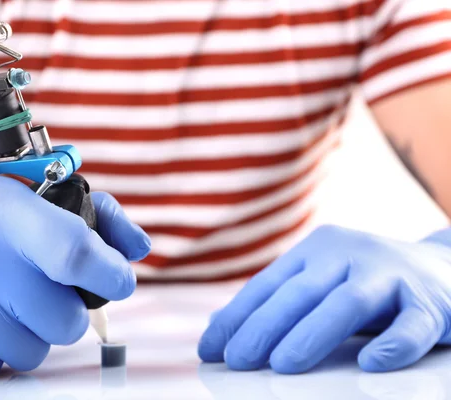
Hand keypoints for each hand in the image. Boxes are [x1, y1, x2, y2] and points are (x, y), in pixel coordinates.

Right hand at [0, 176, 149, 379]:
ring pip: (36, 350)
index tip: (119, 281)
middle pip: (66, 317)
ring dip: (29, 336)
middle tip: (32, 293)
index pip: (74, 251)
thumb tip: (137, 247)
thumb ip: (98, 222)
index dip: (110, 274)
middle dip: (66, 314)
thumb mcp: (37, 211)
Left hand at [198, 225, 450, 372]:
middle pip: (300, 292)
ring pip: (347, 303)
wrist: (445, 268)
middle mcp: (349, 254)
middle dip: (263, 328)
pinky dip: (391, 344)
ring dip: (312, 335)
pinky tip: (369, 364)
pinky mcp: (431, 302)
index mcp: (317, 249)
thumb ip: (279, 303)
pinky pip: (411, 325)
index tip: (210, 349)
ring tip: (282, 366)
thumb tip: (220, 330)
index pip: (268, 284)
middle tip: (236, 362)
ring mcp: (390, 274)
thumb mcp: (322, 283)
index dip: (237, 317)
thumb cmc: (369, 284)